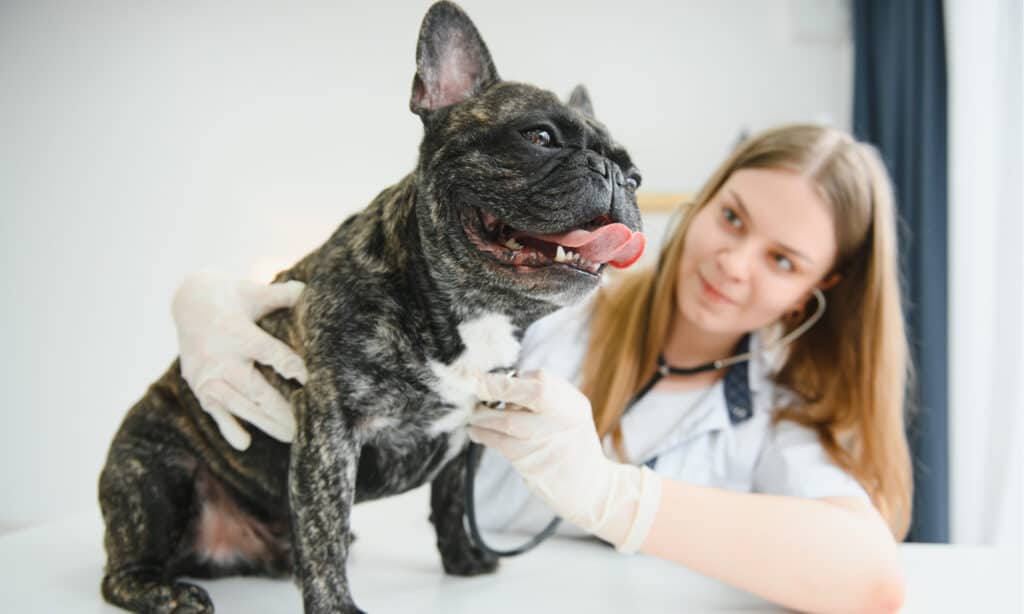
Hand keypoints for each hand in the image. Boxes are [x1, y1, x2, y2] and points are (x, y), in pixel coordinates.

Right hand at [172, 270, 307, 449]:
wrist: (189, 301)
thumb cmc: (233, 296)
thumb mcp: (256, 292)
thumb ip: (281, 295)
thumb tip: (308, 290)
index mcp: (237, 331)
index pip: (269, 352)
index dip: (290, 366)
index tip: (309, 380)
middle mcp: (219, 356)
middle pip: (255, 388)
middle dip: (281, 409)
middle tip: (304, 425)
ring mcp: (206, 374)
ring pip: (239, 404)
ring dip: (264, 422)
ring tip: (289, 437)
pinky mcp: (198, 385)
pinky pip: (215, 410)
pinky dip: (228, 427)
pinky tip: (244, 444)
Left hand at [468, 369, 661, 552]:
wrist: (589, 489)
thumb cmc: (572, 445)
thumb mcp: (572, 413)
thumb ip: (547, 394)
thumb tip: (505, 380)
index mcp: (573, 404)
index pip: (541, 379)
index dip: (510, 378)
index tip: (489, 379)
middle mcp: (564, 420)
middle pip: (531, 393)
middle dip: (496, 387)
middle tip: (476, 386)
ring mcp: (548, 442)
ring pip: (507, 420)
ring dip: (482, 415)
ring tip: (475, 414)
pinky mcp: (531, 463)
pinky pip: (498, 442)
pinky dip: (481, 433)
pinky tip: (476, 431)